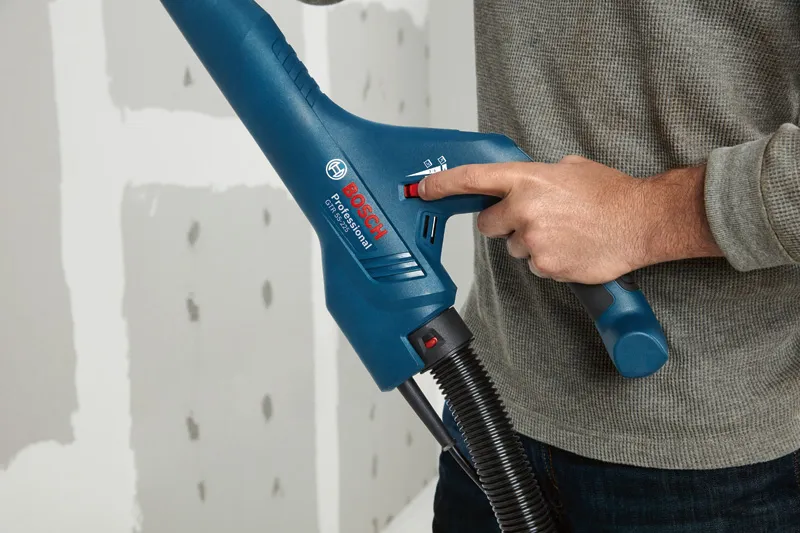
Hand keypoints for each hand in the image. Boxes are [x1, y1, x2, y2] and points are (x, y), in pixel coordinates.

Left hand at [418, 156, 720, 283]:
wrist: (642, 221)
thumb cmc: (610, 193)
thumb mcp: (569, 168)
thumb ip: (536, 177)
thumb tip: (517, 185)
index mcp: (528, 179)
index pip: (473, 180)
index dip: (443, 185)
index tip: (424, 189)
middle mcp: (525, 208)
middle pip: (487, 224)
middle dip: (503, 223)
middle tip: (533, 218)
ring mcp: (534, 240)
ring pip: (513, 247)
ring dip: (531, 241)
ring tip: (564, 232)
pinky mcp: (547, 265)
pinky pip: (534, 265)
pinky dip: (548, 260)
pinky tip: (571, 247)